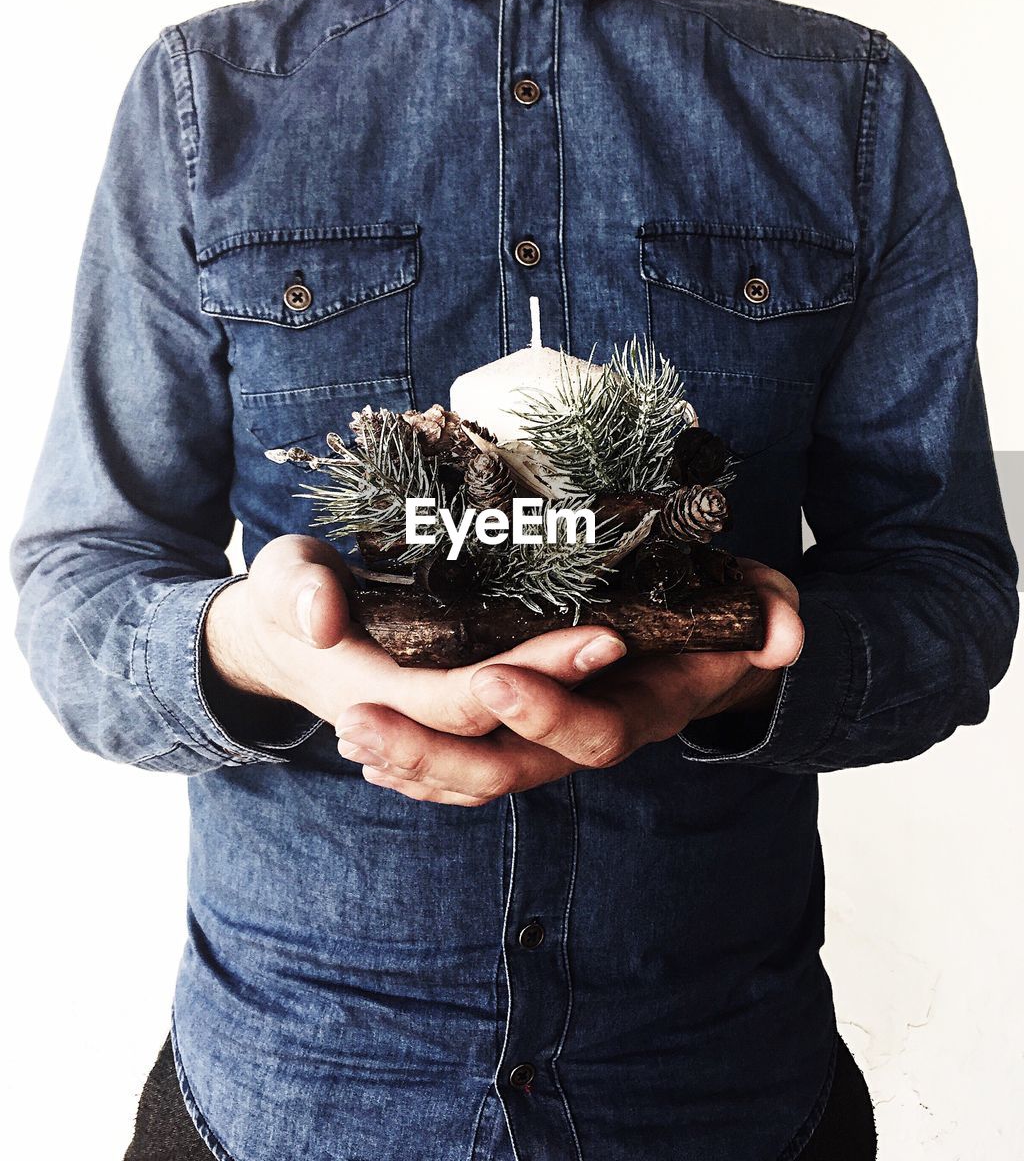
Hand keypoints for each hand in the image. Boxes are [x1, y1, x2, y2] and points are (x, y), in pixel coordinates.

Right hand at [202, 534, 628, 737]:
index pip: (461, 704)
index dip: (529, 680)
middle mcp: (416, 725)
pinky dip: (546, 717)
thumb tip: (322, 615)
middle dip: (562, 688)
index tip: (591, 636)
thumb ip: (293, 591)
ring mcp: (438, 726)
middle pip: (500, 729)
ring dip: (564, 706)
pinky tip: (587, 674)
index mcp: (374, 699)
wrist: (280, 640)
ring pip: (512, 744)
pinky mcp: (455, 714)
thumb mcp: (279, 577)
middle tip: (614, 638)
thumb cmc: (286, 598)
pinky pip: (505, 737)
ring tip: (613, 651)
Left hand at [333, 559, 802, 805]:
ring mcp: (548, 744)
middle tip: (366, 718)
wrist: (704, 657)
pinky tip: (362, 750)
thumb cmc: (716, 621)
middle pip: (509, 769)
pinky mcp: (519, 735)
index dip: (547, 710)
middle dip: (438, 751)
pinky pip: (463, 766)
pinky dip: (414, 766)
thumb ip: (767, 611)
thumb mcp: (750, 605)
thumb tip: (785, 634)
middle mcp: (587, 738)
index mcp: (639, 710)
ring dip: (409, 758)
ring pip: (473, 774)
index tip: (494, 679)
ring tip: (349, 730)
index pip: (591, 729)